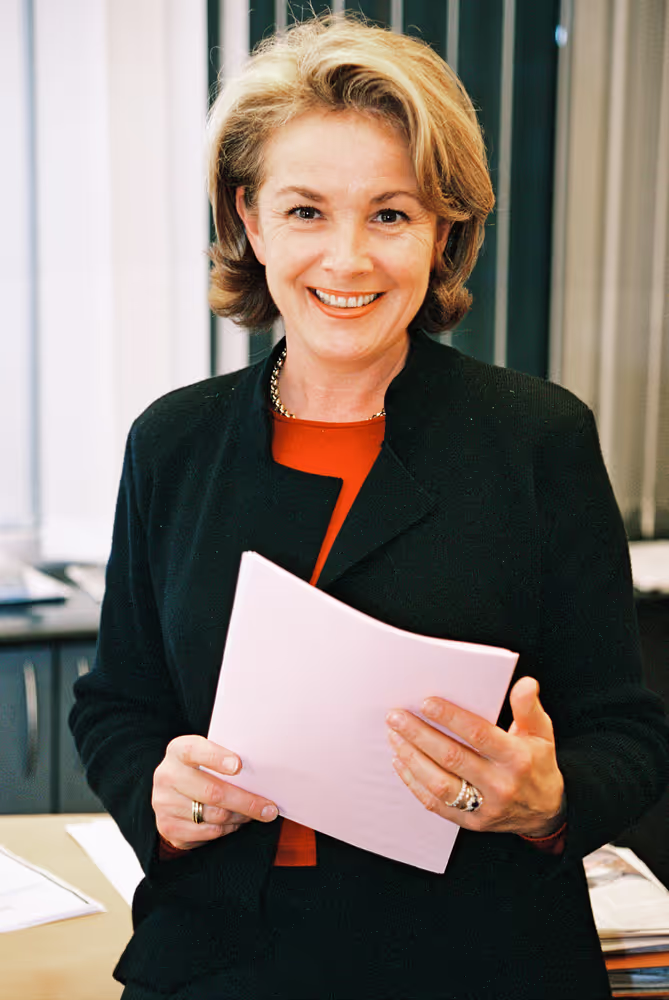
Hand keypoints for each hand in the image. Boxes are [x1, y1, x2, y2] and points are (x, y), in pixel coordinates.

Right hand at [152, 735, 278, 850]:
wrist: (170, 793)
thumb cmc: (199, 769)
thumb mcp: (206, 755)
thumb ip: (225, 758)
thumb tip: (260, 772)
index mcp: (178, 751)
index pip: (195, 750)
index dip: (217, 757)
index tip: (238, 765)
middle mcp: (167, 776)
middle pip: (212, 791)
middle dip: (245, 801)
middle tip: (268, 808)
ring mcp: (165, 804)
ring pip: (213, 816)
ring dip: (240, 817)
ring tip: (254, 814)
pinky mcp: (169, 827)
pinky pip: (208, 832)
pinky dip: (227, 829)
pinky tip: (235, 822)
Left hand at [386, 677, 564, 836]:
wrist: (546, 813)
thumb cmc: (538, 764)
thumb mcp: (541, 733)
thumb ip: (529, 707)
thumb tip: (525, 683)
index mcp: (517, 758)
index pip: (479, 735)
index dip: (451, 718)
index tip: (426, 702)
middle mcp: (501, 785)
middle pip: (452, 758)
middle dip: (420, 735)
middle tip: (396, 717)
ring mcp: (485, 807)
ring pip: (440, 784)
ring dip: (412, 759)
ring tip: (394, 737)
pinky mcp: (471, 822)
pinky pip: (436, 805)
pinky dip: (414, 783)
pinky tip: (401, 763)